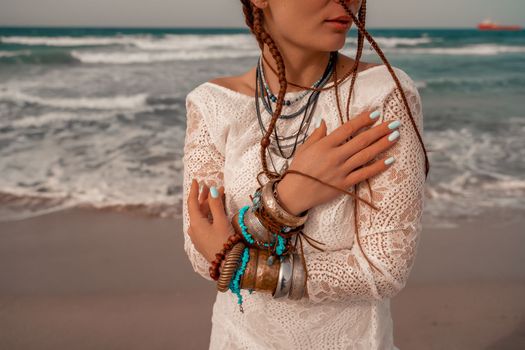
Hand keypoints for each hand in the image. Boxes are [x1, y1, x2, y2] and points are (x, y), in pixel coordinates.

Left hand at [187, 178, 232, 262]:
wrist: (227, 265)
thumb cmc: (225, 242)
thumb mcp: (221, 221)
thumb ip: (216, 205)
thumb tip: (212, 190)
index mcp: (195, 223)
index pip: (192, 203)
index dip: (194, 190)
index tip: (196, 180)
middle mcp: (194, 230)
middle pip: (197, 209)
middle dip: (204, 197)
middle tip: (210, 186)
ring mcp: (197, 237)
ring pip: (201, 217)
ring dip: (208, 206)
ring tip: (216, 197)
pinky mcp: (203, 242)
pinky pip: (204, 225)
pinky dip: (209, 215)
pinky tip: (216, 213)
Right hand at [276, 109, 399, 214]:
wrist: (294, 193)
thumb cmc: (297, 169)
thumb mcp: (304, 148)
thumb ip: (317, 135)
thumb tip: (324, 122)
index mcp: (325, 145)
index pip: (348, 129)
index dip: (363, 120)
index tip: (376, 113)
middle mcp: (335, 156)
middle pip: (361, 140)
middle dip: (380, 130)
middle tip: (395, 122)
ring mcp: (341, 171)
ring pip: (366, 155)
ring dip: (382, 145)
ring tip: (396, 136)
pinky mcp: (344, 184)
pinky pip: (364, 174)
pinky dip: (377, 167)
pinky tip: (390, 160)